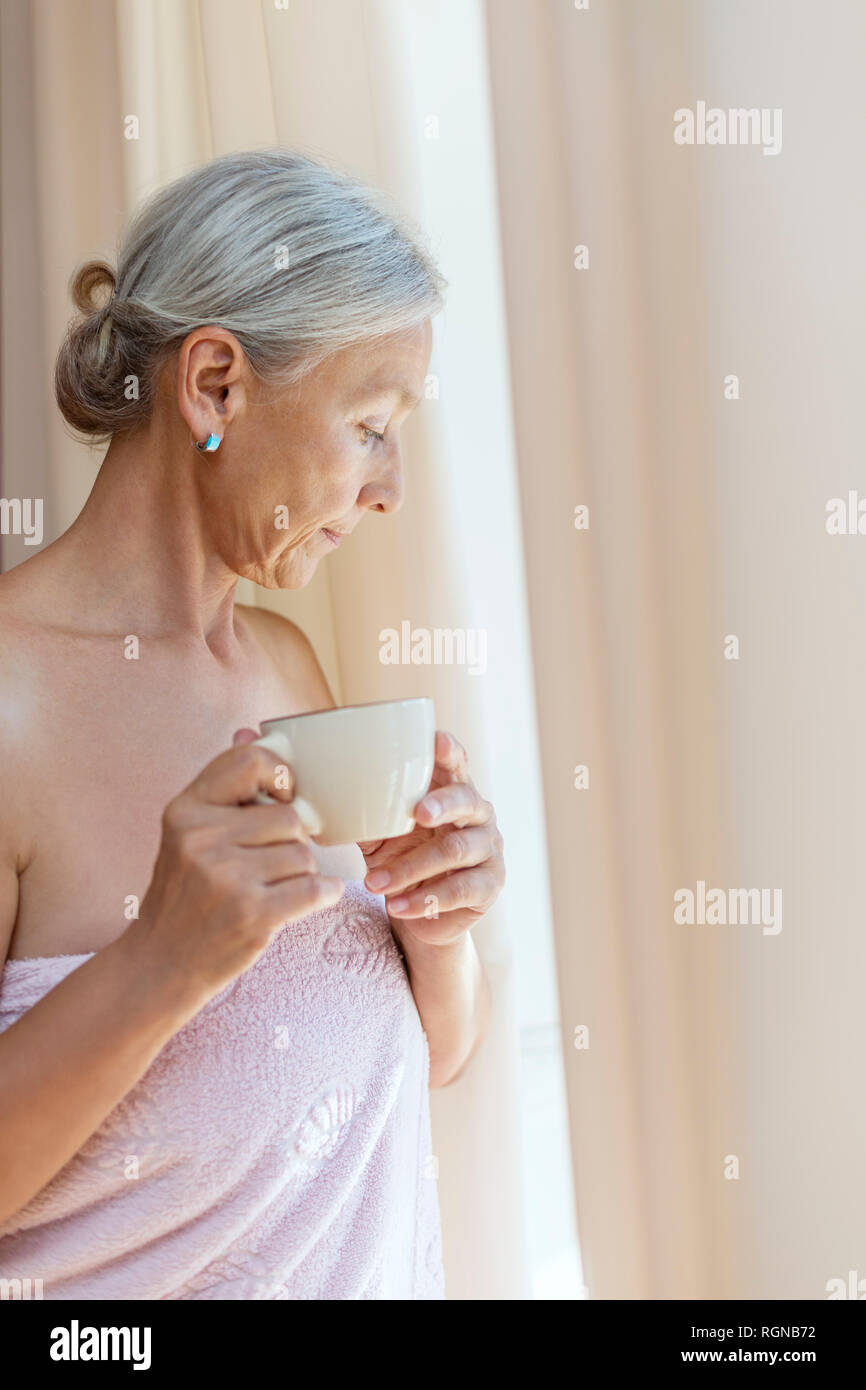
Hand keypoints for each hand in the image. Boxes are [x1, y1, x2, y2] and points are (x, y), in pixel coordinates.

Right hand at [131, 730, 344, 1001]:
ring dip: (303, 871)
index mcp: (186, 810)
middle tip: (274, 861)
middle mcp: (201, 839)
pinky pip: (316, 888)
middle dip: (293, 839)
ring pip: (303, 853)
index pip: (252, 760)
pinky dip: (325, 893)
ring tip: (278, 886)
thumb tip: (250, 728)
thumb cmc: (184, 893)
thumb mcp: (188, 833)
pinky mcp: (252, 914)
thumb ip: (222, 787)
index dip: (280, 776)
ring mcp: (226, 878)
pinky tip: (313, 898)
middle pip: (289, 816)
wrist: (160, 963)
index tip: (282, 798)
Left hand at [360, 730, 504, 948]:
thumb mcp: (379, 834)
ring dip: (410, 868)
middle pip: (466, 801)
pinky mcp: (490, 885)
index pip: (456, 763)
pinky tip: (397, 906)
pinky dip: (424, 899)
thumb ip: (363, 814)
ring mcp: (488, 849)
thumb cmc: (401, 859)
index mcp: (451, 791)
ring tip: (373, 883)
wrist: (422, 914)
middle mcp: (478, 815)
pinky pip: (459, 890)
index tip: (436, 740)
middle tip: (418, 813)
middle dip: (442, 804)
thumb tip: (317, 800)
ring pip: (455, 851)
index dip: (449, 751)